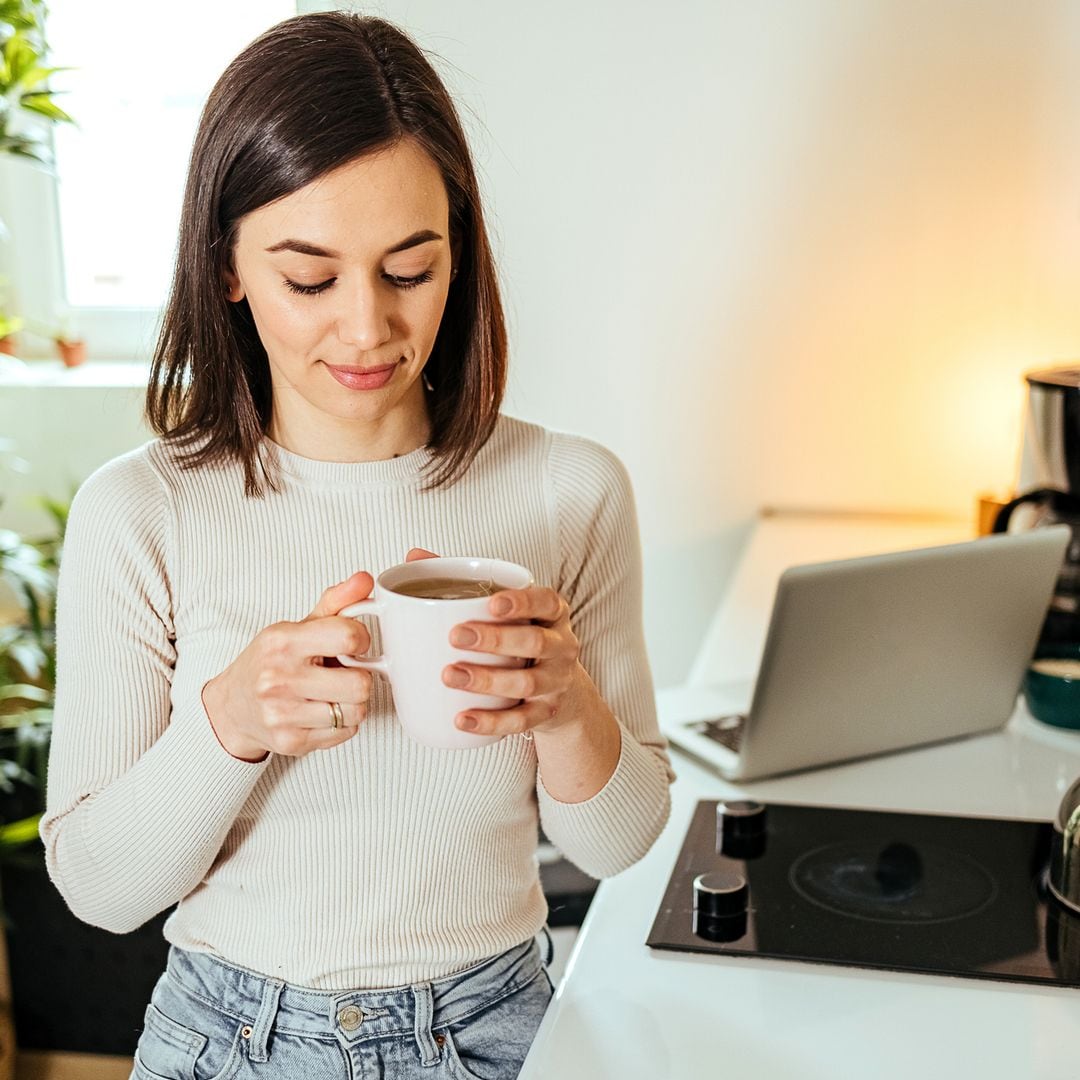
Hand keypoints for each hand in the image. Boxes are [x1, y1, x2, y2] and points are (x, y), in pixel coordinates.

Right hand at [201, 572, 376, 760]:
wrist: (232, 707)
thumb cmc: (270, 662)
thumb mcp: (297, 626)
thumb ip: (336, 603)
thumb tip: (365, 579)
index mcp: (282, 641)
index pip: (349, 636)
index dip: (362, 640)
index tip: (353, 644)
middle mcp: (279, 678)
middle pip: (360, 683)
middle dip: (360, 677)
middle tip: (344, 673)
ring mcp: (283, 714)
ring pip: (356, 711)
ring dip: (352, 702)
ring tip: (333, 693)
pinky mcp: (291, 742)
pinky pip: (346, 733)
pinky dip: (342, 723)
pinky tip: (323, 710)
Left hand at [405, 548, 582, 737]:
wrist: (559, 688)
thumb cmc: (521, 636)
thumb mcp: (506, 608)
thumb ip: (464, 582)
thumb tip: (416, 556)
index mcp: (552, 613)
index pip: (546, 601)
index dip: (522, 602)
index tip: (491, 603)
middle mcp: (561, 646)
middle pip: (536, 642)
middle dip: (496, 639)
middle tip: (456, 636)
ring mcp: (556, 682)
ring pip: (527, 683)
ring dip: (487, 680)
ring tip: (450, 675)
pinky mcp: (545, 713)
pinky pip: (520, 721)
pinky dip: (491, 722)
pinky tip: (462, 719)